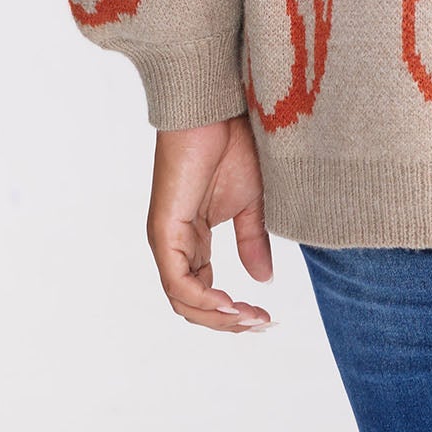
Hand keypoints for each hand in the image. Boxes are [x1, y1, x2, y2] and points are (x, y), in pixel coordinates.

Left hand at [147, 113, 274, 331]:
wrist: (218, 108)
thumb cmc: (233, 143)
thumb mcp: (252, 203)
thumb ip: (253, 241)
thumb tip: (262, 280)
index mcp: (194, 239)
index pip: (205, 292)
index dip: (233, 312)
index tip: (267, 317)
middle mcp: (176, 245)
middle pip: (192, 304)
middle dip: (228, 322)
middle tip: (262, 324)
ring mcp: (166, 240)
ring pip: (183, 301)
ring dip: (218, 317)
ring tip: (251, 318)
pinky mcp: (164, 232)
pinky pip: (179, 282)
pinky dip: (205, 300)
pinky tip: (232, 304)